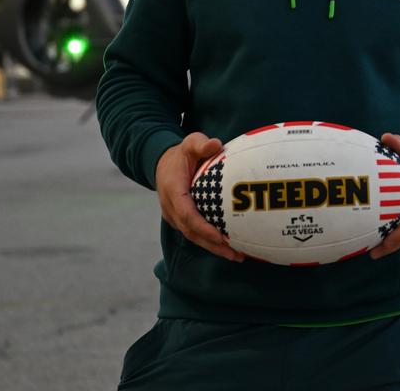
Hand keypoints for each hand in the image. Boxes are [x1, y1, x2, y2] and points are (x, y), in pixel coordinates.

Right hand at [155, 131, 243, 262]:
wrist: (162, 163)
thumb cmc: (181, 153)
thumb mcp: (190, 143)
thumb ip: (201, 144)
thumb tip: (216, 144)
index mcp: (173, 190)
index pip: (187, 214)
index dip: (203, 228)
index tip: (220, 236)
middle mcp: (171, 207)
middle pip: (191, 232)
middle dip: (212, 245)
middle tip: (235, 254)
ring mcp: (174, 215)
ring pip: (193, 236)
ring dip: (213, 248)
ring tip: (237, 256)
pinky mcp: (180, 219)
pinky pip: (194, 233)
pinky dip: (210, 241)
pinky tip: (229, 246)